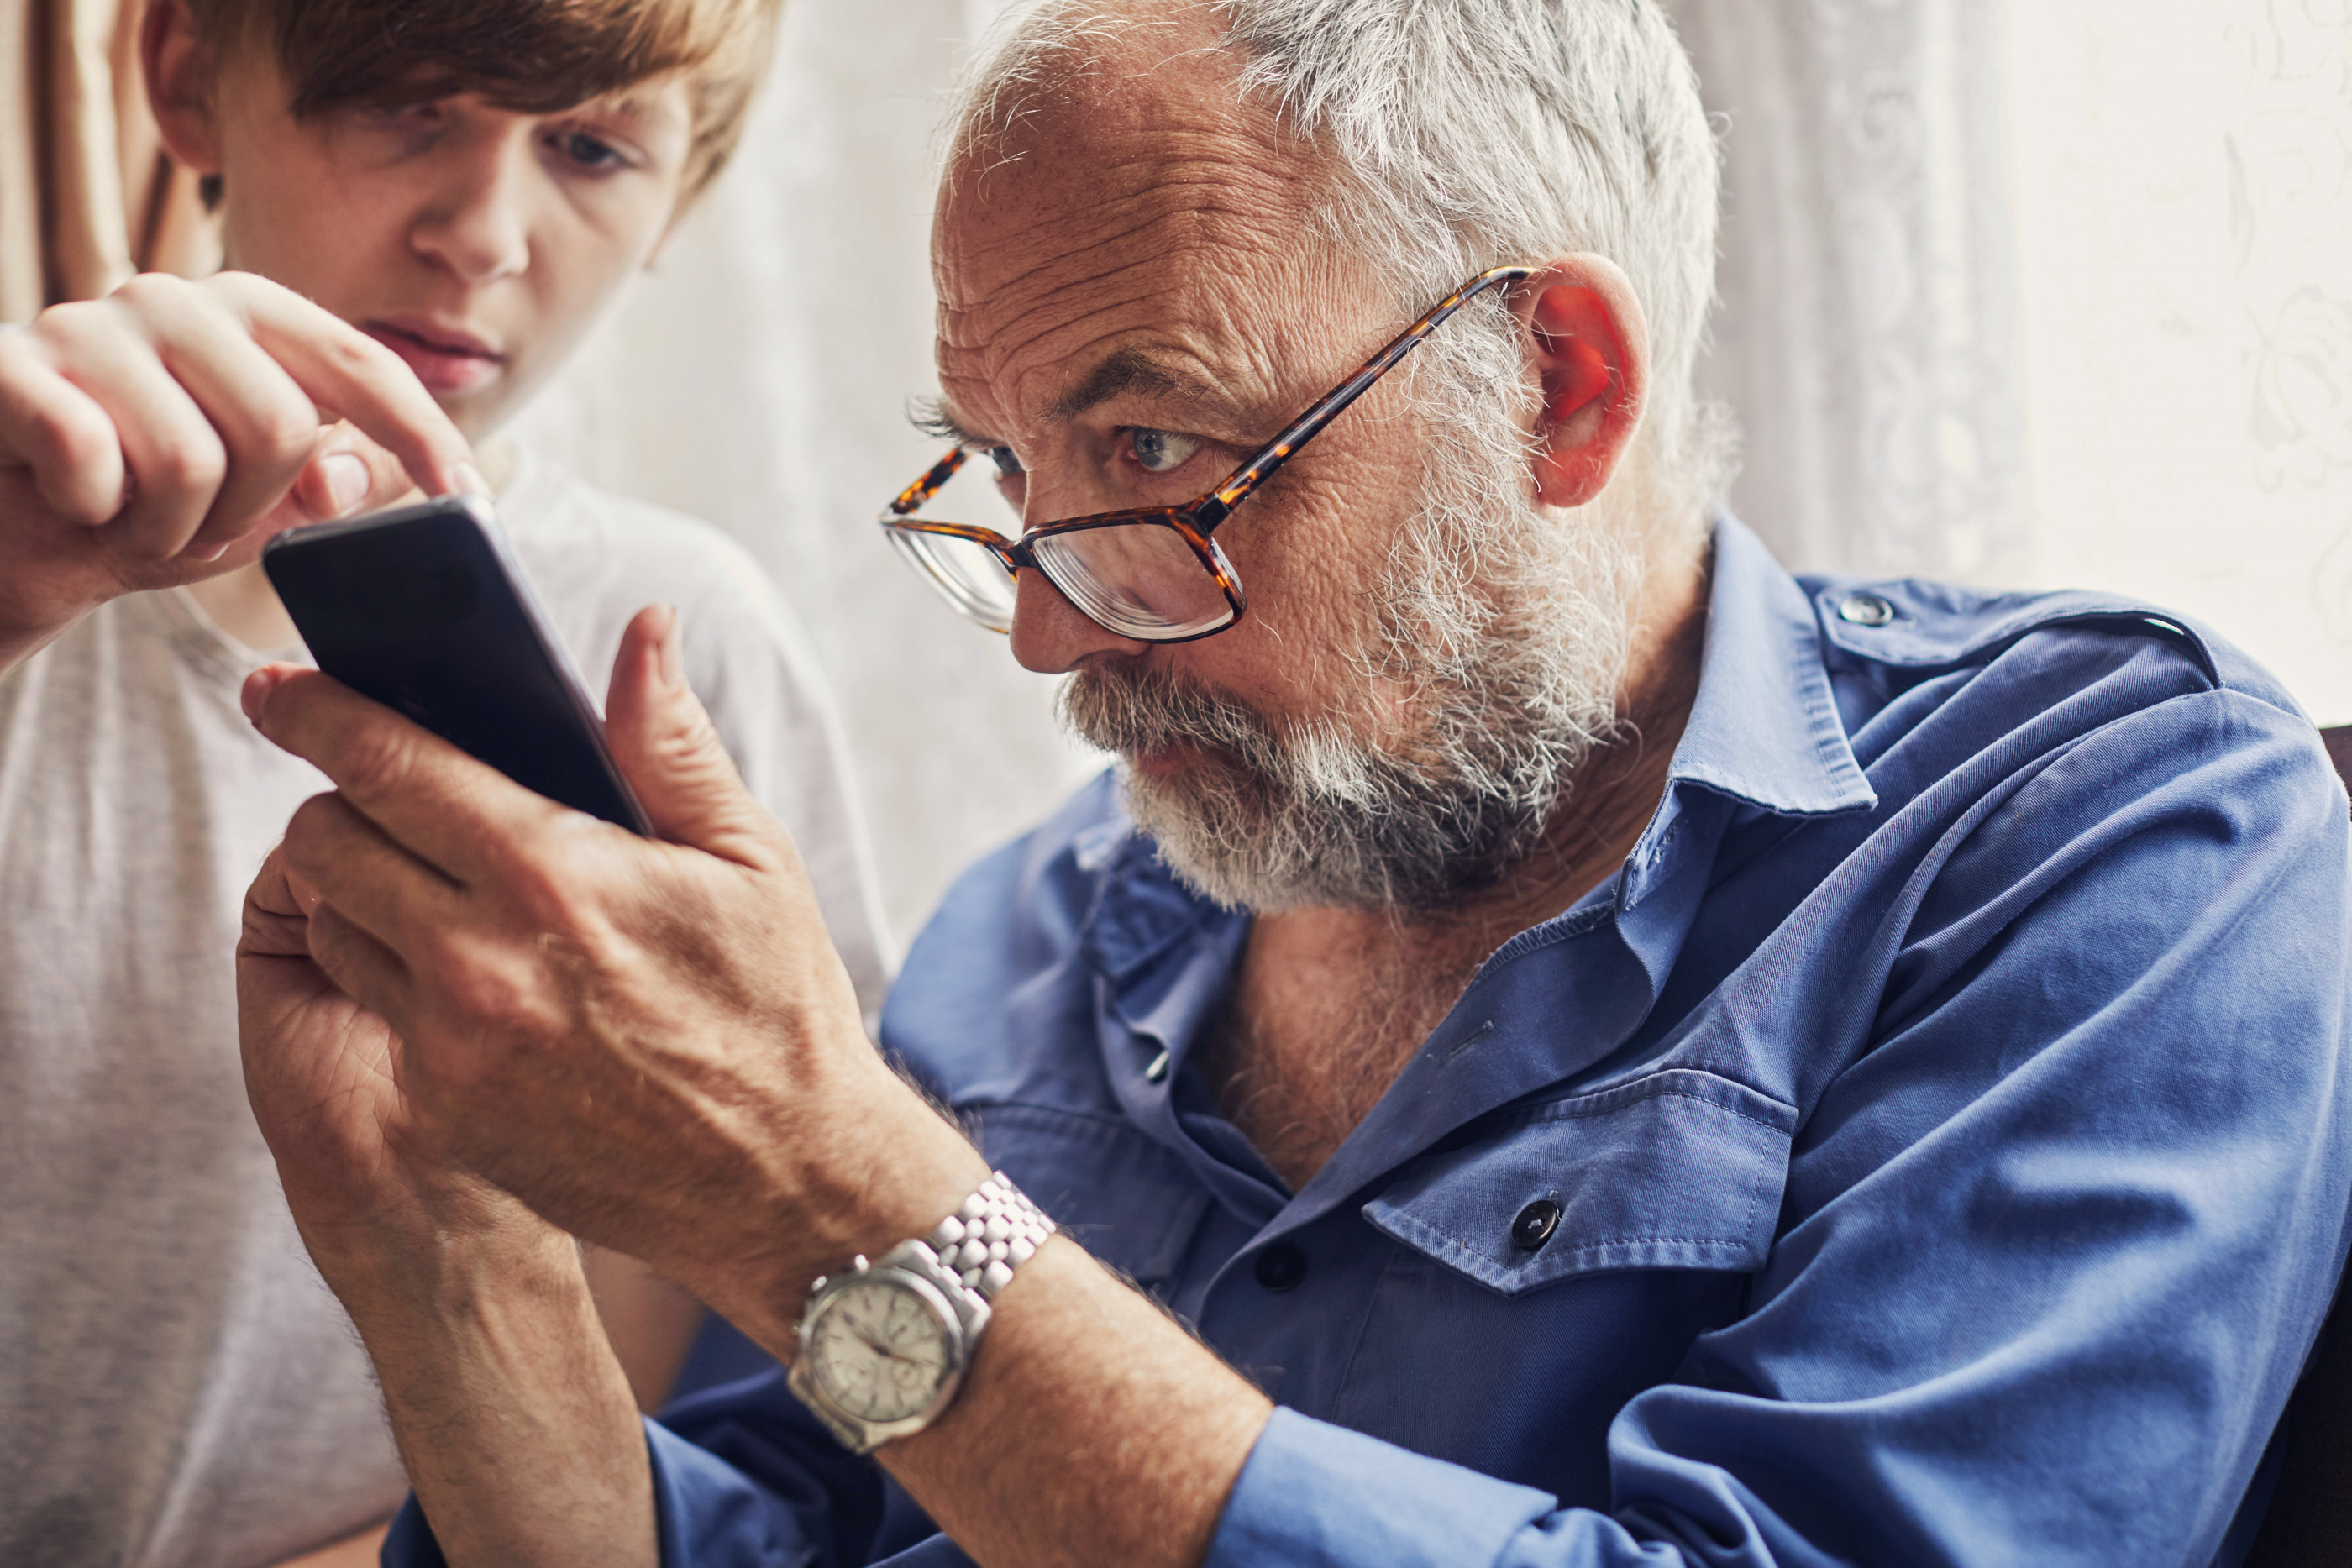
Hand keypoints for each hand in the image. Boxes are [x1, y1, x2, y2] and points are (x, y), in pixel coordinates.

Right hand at [0, 270, 478, 667]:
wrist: (16, 528)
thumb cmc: (153, 505)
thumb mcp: (266, 503)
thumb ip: (335, 485)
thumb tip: (340, 479)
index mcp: (255, 315)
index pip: (366, 365)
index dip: (426, 435)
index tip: (471, 501)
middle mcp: (177, 298)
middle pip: (281, 428)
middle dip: (248, 512)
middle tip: (197, 526)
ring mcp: (87, 322)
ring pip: (190, 462)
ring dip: (168, 527)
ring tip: (135, 516)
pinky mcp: (7, 365)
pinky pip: (90, 457)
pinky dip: (92, 509)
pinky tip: (73, 497)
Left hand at [237, 605, 986, 1339]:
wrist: (783, 1182)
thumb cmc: (779, 1012)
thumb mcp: (751, 860)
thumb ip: (672, 744)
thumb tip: (642, 632)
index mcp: (554, 874)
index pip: (390, 766)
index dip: (319, 714)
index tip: (281, 689)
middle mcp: (480, 959)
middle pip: (326, 843)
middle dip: (333, 800)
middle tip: (375, 795)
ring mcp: (453, 1044)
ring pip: (335, 928)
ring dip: (359, 891)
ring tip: (427, 885)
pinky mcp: (446, 1109)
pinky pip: (378, 1012)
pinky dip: (401, 977)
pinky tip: (473, 975)